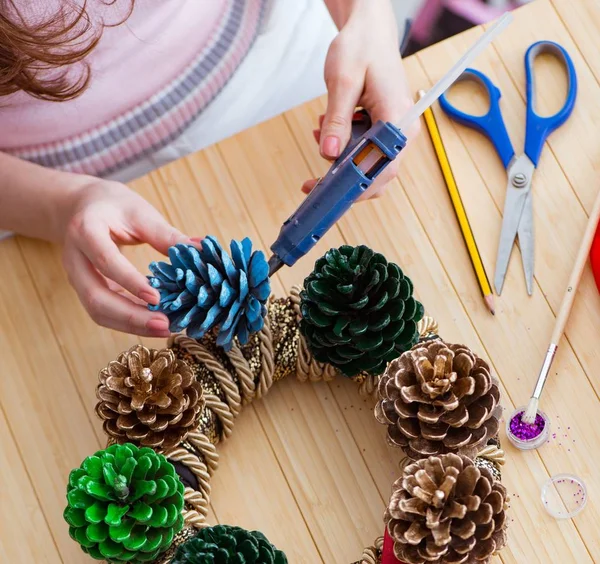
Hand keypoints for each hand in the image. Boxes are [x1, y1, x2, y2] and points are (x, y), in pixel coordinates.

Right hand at [60, 180, 189, 336]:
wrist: (81, 207)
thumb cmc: (113, 206)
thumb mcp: (140, 212)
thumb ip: (166, 234)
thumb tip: (201, 249)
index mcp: (85, 230)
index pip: (106, 261)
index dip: (130, 282)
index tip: (157, 298)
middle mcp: (75, 259)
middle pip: (96, 297)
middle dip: (131, 317)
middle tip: (165, 325)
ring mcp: (77, 278)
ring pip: (98, 311)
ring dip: (131, 326)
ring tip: (164, 329)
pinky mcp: (86, 290)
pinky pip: (104, 312)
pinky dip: (129, 322)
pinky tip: (155, 324)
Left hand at [303, 0, 418, 198]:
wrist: (369, 31)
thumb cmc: (360, 49)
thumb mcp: (343, 82)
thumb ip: (337, 120)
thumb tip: (330, 153)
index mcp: (397, 118)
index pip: (383, 168)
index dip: (357, 187)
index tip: (330, 193)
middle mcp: (401, 130)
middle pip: (376, 173)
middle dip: (343, 177)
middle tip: (312, 180)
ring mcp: (393, 131)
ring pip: (367, 164)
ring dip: (339, 158)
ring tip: (320, 131)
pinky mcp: (382, 129)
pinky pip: (363, 150)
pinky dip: (343, 146)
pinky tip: (328, 126)